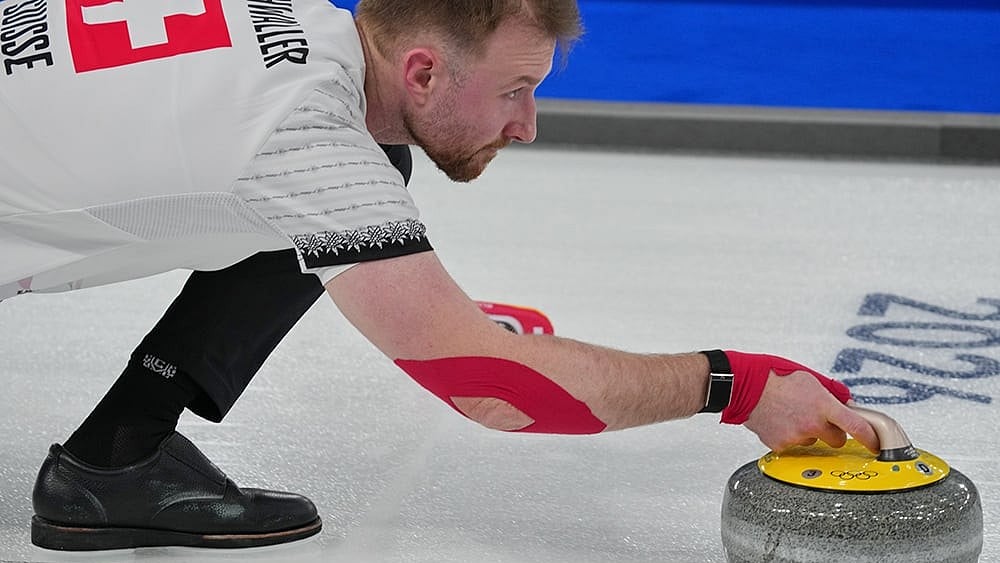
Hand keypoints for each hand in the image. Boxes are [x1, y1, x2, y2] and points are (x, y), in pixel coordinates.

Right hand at [721, 351, 878, 452]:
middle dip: (832, 431)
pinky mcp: (780, 445)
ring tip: (791, 415)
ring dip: (807, 432)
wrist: (743, 386)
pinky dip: (789, 436)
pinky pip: (793, 445)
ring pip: (812, 442)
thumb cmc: (773, 377)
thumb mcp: (809, 377)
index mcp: (823, 405)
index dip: (871, 438)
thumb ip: (832, 391)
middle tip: (818, 419)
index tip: (876, 443)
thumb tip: (846, 401)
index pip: (857, 427)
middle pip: (837, 439)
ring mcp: (795, 437)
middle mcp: (811, 424)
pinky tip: (780, 422)